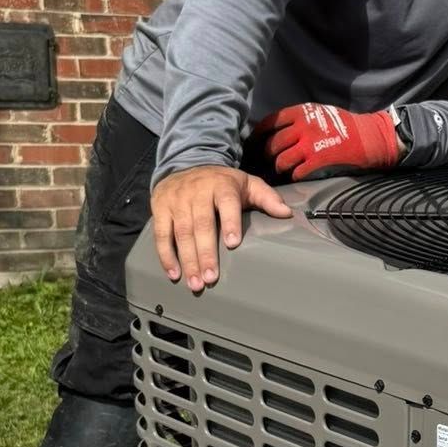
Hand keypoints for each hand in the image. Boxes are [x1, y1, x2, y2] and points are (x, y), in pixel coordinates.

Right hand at [150, 164, 289, 291]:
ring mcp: (177, 200)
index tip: (232, 243)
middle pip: (201, 224)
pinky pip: (161, 234)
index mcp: (222, 186)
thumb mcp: (246, 184)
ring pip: (181, 232)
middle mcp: (197, 192)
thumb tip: (287, 213)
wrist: (185, 163)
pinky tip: (174, 273)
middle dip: (206, 253)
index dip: (229, 222)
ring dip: (188, 260)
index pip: (227, 203)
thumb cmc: (221, 183)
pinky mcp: (160, 207)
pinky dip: (166, 255)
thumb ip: (266, 197)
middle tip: (211, 278)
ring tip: (195, 283)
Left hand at [252, 102, 400, 181]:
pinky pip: (297, 171)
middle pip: (272, 144)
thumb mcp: (320, 112)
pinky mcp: (318, 161)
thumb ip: (300, 119)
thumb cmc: (346, 125)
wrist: (369, 136)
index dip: (259, 134)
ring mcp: (309, 145)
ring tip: (279, 173)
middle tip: (265, 162)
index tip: (254, 142)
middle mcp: (302, 127)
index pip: (270, 122)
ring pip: (281, 160)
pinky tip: (295, 177)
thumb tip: (281, 129)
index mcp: (301, 113)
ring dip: (278, 168)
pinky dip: (293, 176)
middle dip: (266, 155)